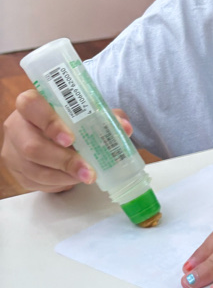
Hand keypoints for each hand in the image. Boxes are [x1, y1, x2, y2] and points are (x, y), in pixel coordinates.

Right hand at [1, 88, 132, 192]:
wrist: (54, 137)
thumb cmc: (71, 122)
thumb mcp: (88, 114)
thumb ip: (106, 116)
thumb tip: (124, 127)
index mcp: (31, 104)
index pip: (30, 105)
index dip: (49, 122)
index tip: (70, 138)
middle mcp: (17, 126)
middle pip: (32, 146)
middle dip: (64, 161)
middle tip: (88, 171)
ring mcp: (13, 151)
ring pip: (34, 169)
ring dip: (64, 176)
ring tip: (86, 177)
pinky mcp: (17, 172)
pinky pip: (35, 183)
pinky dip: (58, 183)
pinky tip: (72, 180)